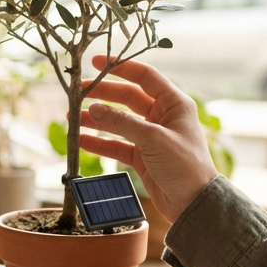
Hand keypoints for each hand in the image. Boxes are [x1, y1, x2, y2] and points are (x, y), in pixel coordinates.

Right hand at [79, 55, 217, 222]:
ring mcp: (151, 137)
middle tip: (78, 93)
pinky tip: (81, 140)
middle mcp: (162, 116)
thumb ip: (121, 122)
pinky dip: (99, 142)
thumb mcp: (153, 139)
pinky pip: (116, 144)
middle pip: (126, 98)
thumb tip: (93, 109)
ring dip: (96, 119)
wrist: (194, 204)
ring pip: (118, 121)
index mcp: (174, 104)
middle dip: (102, 94)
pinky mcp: (143, 156)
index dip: (120, 67)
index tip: (96, 62)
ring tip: (72, 118)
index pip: (144, 76)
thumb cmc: (185, 166)